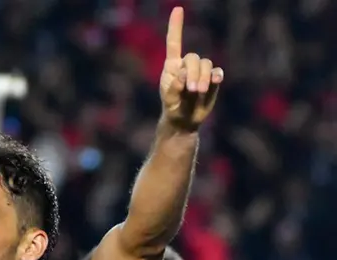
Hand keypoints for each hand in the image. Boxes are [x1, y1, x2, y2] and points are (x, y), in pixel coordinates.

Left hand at [159, 7, 223, 131]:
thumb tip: (183, 74)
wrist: (184, 120)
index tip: (178, 9)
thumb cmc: (172, 108)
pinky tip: (216, 80)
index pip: (174, 43)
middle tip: (191, 90)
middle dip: (193, 72)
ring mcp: (200, 72)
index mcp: (171, 66)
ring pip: (207, 64)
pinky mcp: (212, 80)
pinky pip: (217, 72)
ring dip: (203, 77)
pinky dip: (216, 75)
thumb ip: (174, 87)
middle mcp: (186, 65)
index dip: (176, 26)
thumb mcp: (169, 100)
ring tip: (198, 92)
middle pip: (194, 57)